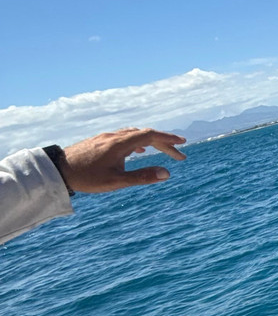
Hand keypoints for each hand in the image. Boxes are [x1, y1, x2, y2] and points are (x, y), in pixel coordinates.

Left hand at [60, 128, 186, 192]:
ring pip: (134, 134)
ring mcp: (106, 137)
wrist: (57, 170)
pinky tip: (137, 150)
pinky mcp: (100, 141)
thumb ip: (142, 176)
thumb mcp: (117, 181)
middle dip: (164, 143)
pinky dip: (138, 141)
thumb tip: (167, 173)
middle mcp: (115, 136)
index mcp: (121, 144)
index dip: (169, 139)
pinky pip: (124, 136)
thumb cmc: (87, 177)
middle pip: (145, 134)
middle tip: (179, 154)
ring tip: (162, 150)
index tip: (183, 144)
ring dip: (151, 141)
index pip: (151, 136)